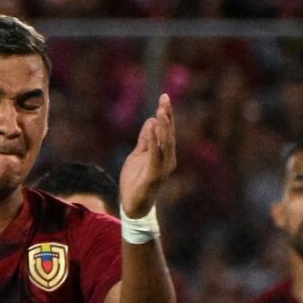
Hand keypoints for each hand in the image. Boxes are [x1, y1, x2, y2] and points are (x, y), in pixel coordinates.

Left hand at [118, 92, 177, 216]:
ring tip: (161, 111)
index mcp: (165, 153)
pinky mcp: (154, 174)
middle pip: (169, 133)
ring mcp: (163, 167)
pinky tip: (152, 129)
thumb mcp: (138, 154)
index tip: (164, 97)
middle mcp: (168, 158)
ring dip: (163, 126)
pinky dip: (154, 141)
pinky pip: (155, 155)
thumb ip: (145, 139)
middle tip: (165, 98)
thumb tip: (151, 120)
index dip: (166, 114)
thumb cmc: (136, 180)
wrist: (132, 205)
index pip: (167, 130)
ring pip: (165, 143)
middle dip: (167, 115)